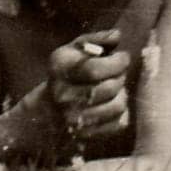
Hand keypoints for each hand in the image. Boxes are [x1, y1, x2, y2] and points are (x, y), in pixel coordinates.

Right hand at [48, 30, 132, 147]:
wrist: (46, 109)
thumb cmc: (67, 72)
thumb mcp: (75, 50)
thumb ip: (97, 39)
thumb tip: (117, 35)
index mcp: (59, 69)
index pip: (95, 69)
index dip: (117, 62)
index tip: (123, 57)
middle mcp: (63, 95)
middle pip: (109, 87)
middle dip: (121, 76)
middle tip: (119, 72)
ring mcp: (73, 119)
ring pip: (117, 106)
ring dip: (122, 93)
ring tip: (116, 87)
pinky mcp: (85, 135)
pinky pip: (118, 123)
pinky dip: (121, 111)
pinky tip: (111, 102)